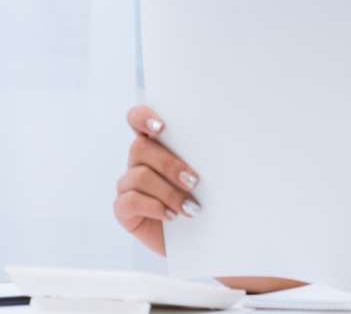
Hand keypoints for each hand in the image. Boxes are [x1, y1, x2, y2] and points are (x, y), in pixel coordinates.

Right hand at [114, 105, 201, 255]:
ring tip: (191, 208)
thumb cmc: (210, 199)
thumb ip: (205, 156)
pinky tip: (172, 215)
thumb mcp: (211, 175)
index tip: (162, 127)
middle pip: (140, 148)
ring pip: (138, 176)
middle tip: (195, 181)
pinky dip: (154, 207)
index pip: (137, 119)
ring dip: (168, 192)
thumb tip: (222, 143)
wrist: (205, 236)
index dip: (143, 117)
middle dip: (170, 164)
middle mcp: (139, 161)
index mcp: (158, 144)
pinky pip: (129, 201)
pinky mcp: (124, 210)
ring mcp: (129, 185)